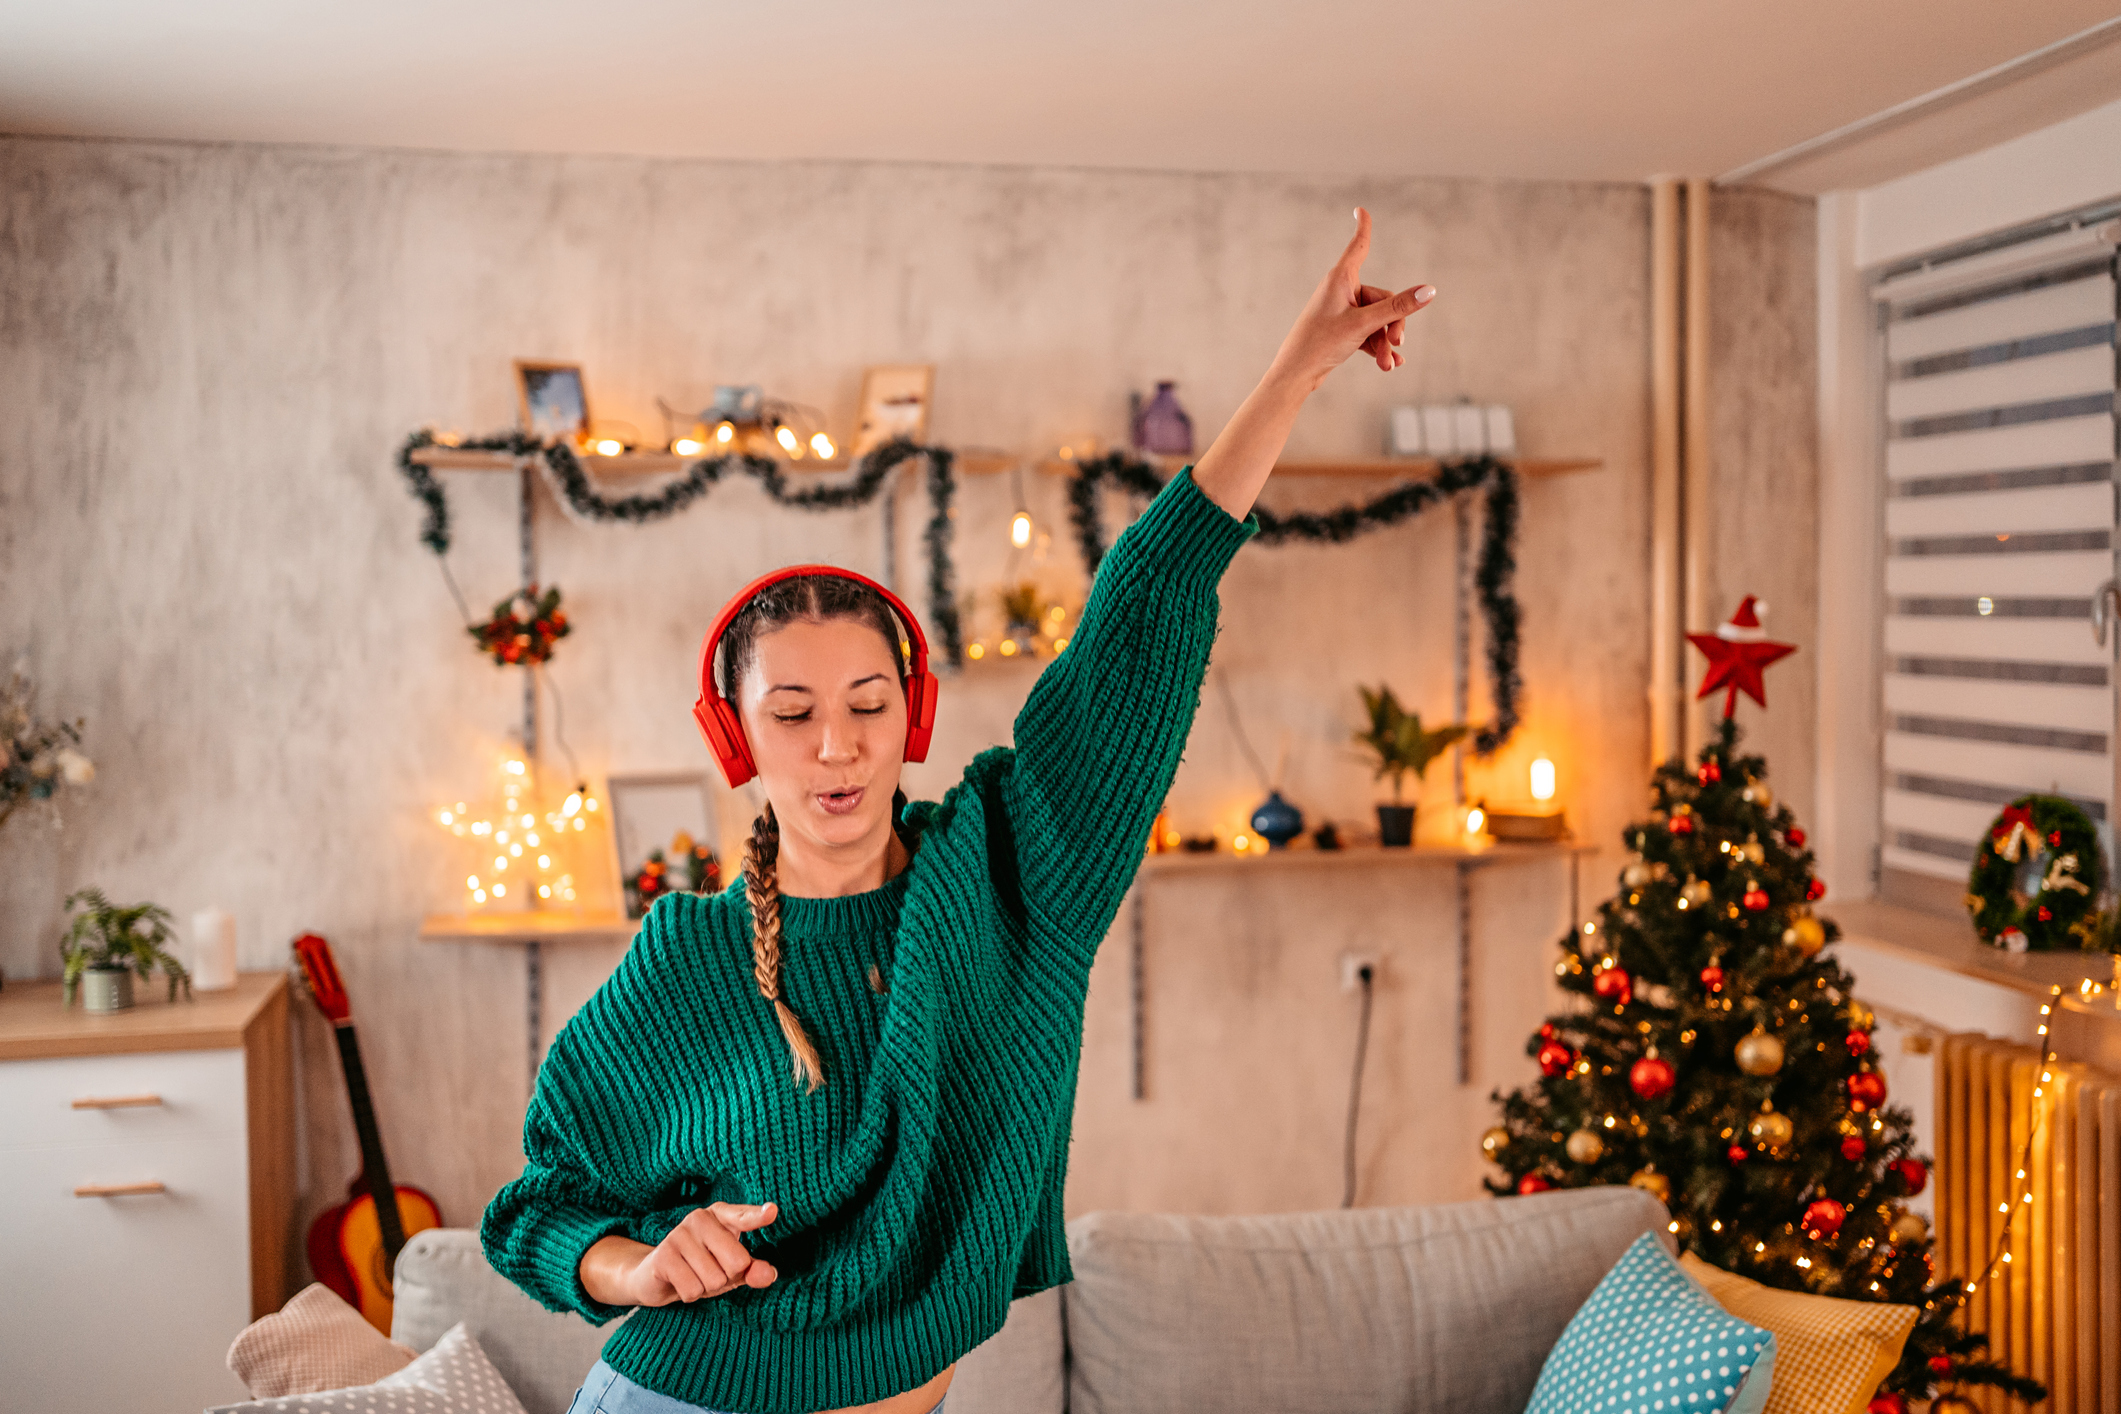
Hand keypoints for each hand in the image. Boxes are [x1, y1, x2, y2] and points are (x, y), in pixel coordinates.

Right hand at [583, 1202, 779, 1306]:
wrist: (654, 1276)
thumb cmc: (700, 1268)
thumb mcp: (730, 1270)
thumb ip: (753, 1271)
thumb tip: (769, 1274)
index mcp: (722, 1216)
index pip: (744, 1217)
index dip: (758, 1216)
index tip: (773, 1211)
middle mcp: (701, 1218)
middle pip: (737, 1263)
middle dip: (727, 1278)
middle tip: (709, 1271)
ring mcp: (680, 1234)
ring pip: (715, 1279)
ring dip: (706, 1288)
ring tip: (693, 1275)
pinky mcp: (664, 1255)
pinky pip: (693, 1289)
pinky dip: (690, 1294)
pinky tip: (680, 1281)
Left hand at [1266, 207, 1434, 392]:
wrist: (1296, 374)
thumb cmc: (1321, 343)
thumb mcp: (1363, 324)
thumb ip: (1398, 307)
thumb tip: (1429, 291)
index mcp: (1340, 278)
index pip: (1358, 247)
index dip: (1364, 228)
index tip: (1360, 210)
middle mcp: (1340, 291)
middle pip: (1382, 299)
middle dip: (1391, 324)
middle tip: (1397, 344)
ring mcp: (1341, 311)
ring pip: (1377, 321)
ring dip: (1384, 342)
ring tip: (1387, 364)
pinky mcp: (1342, 330)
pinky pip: (1369, 333)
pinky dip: (1378, 348)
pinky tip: (1389, 364)